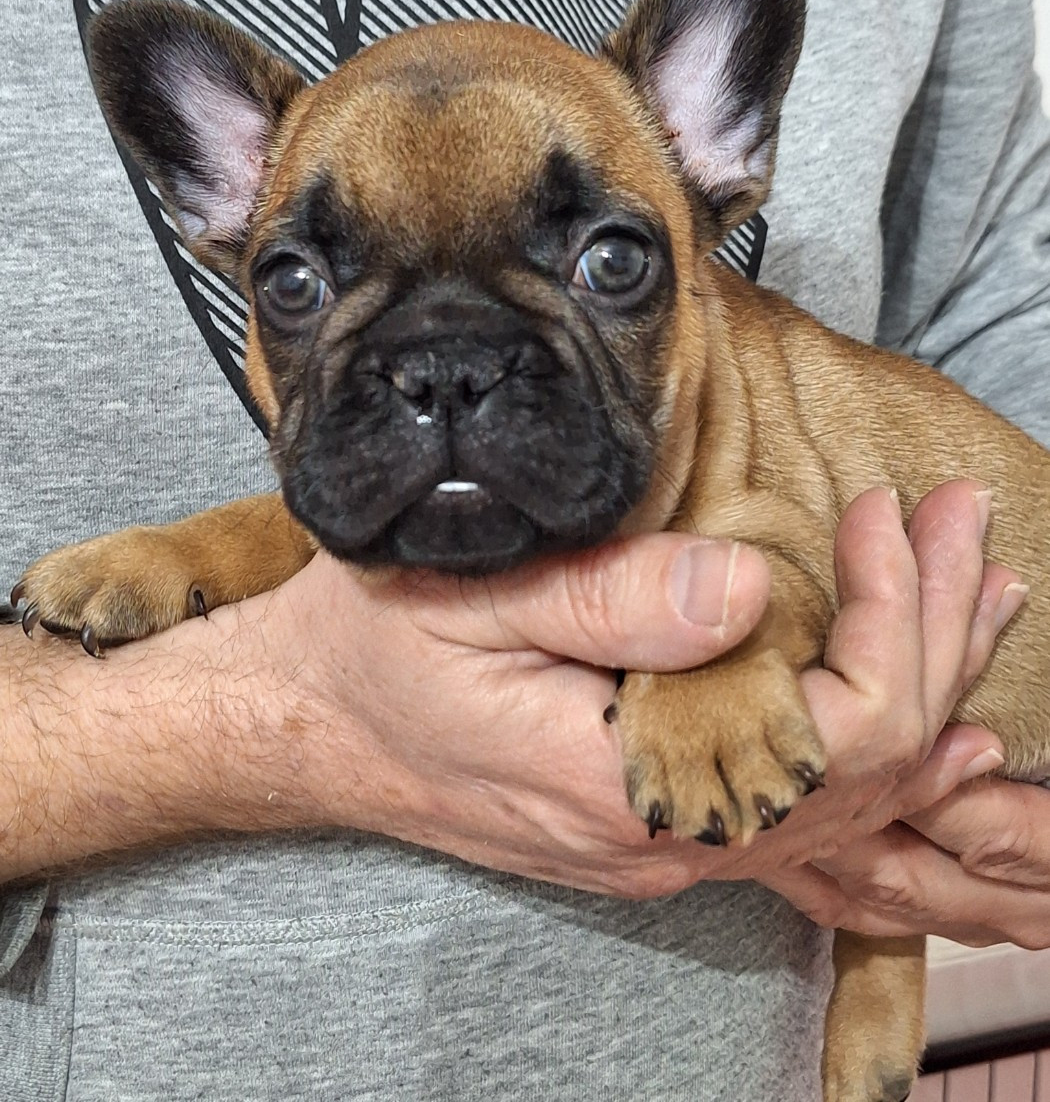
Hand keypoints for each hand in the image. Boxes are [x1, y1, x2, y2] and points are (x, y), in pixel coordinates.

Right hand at [244, 480, 1016, 900]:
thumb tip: (748, 586)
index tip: (891, 516)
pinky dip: (875, 739)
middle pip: (873, 768)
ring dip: (925, 683)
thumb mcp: (469, 601)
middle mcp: (667, 839)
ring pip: (850, 795)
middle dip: (939, 634)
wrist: (305, 727)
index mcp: (628, 784)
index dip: (895, 622)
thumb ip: (610, 600)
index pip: (841, 735)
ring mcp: (666, 844)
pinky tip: (920, 710)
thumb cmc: (369, 653)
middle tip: (969, 524)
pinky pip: (803, 805)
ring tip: (975, 593)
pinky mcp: (654, 825)